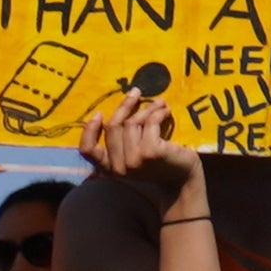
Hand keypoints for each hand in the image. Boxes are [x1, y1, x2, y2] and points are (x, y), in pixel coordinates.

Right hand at [83, 89, 203, 215]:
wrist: (182, 178)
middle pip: (113, 127)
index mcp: (109, 169)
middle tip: (136, 92)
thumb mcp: (134, 155)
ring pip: (132, 122)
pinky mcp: (150, 152)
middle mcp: (118, 167)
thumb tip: (120, 109)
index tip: (99, 114)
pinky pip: (149, 122)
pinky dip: (158, 112)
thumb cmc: (159, 163)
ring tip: (160, 104)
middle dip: (125, 106)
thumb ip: (122, 141)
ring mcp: (134, 160)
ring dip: (147, 108)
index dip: (89, 130)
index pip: (88, 150)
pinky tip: (166, 111)